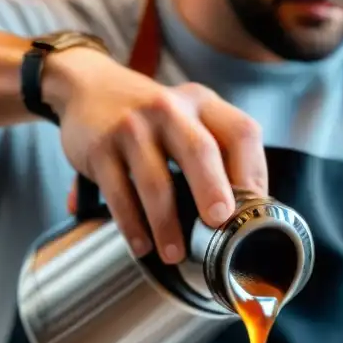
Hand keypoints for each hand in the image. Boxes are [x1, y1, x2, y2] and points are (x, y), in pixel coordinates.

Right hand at [44, 47, 267, 263]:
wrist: (88, 88)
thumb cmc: (151, 118)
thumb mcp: (189, 119)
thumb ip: (218, 154)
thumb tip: (248, 213)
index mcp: (202, 105)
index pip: (241, 132)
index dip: (253, 172)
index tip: (254, 209)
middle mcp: (170, 110)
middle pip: (199, 150)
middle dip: (211, 189)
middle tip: (218, 221)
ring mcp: (132, 128)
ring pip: (155, 181)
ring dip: (167, 224)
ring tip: (175, 254)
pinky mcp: (100, 148)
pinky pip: (118, 194)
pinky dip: (131, 225)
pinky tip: (141, 245)